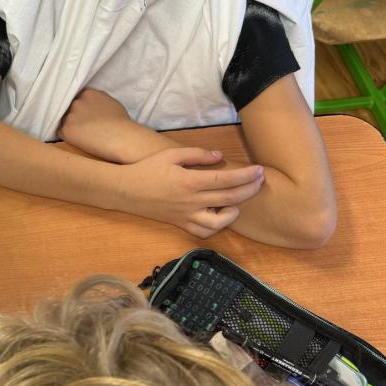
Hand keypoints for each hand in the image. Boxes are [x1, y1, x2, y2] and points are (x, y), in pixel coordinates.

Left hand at [59, 89, 133, 159]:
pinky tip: (81, 141)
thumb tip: (92, 105)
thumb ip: (97, 101)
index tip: (87, 118)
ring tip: (86, 136)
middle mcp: (77, 101)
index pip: (77, 99)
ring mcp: (70, 115)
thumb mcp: (111, 103)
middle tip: (86, 128)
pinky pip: (62, 133)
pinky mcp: (66, 129)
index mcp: (88, 93)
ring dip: (72, 128)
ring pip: (65, 121)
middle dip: (75, 118)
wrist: (123, 138)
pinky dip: (69, 138)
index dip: (81, 111)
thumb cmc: (122, 123)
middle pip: (69, 109)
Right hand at [112, 147, 263, 238]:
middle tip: (260, 180)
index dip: (246, 175)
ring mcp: (185, 215)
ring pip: (219, 221)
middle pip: (229, 198)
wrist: (125, 190)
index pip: (226, 179)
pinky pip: (203, 231)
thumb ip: (198, 154)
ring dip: (235, 211)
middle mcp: (190, 201)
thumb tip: (220, 156)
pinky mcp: (180, 224)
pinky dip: (216, 226)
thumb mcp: (171, 154)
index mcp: (189, 181)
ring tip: (239, 200)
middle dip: (249, 188)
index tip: (259, 170)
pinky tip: (221, 215)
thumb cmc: (147, 169)